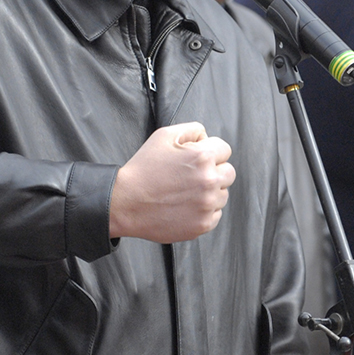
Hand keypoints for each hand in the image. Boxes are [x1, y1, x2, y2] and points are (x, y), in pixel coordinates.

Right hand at [108, 122, 235, 242]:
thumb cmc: (143, 169)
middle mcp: (210, 181)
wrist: (125, 203)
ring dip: (209, 192)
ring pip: (223, 194)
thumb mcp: (164, 136)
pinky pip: (216, 214)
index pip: (224, 150)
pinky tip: (184, 206)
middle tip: (190, 176)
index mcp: (203, 157)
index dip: (208, 151)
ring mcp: (207, 205)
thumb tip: (207, 137)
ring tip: (184, 192)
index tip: (194, 159)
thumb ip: (193, 130)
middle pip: (229, 173)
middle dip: (214, 171)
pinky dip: (204, 211)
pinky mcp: (203, 224)